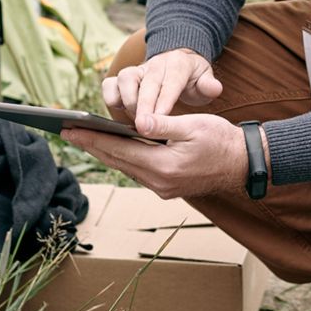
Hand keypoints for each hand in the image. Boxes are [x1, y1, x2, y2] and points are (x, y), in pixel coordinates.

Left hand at [61, 113, 249, 198]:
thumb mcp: (193, 125)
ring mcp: (162, 187)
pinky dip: (121, 157)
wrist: (244, 163)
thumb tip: (137, 122)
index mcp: (163, 166)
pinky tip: (111, 147)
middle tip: (66, 132)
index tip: (70, 130)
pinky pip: (136, 170)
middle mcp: (159, 182)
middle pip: (116, 161)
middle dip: (90, 145)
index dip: (91, 138)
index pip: (118, 150)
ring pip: (124, 167)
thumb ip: (162, 123)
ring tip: (83, 137)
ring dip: (104, 152)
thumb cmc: (220, 139)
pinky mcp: (166, 187)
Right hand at [102, 48, 222, 122]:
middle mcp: (154, 65)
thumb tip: (214, 88)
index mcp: (177, 64)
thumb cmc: (192, 78)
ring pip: (124, 79)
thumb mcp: (205, 80)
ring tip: (134, 122)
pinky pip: (109, 84)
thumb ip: (208, 85)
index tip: (160, 118)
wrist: (177, 62)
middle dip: (143, 105)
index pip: (171, 81)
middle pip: (146, 83)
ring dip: (127, 101)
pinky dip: (110, 98)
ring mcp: (137, 71)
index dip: (165, 100)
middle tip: (143, 127)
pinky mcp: (122, 79)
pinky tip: (118, 115)